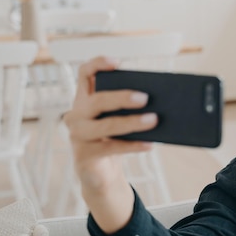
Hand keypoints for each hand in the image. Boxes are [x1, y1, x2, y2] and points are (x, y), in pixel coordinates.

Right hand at [62, 57, 157, 231]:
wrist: (100, 173)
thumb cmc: (112, 140)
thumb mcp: (118, 120)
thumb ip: (127, 108)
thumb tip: (158, 101)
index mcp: (84, 100)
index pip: (84, 74)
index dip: (98, 64)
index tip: (117, 63)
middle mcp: (76, 115)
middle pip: (98, 100)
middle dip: (122, 97)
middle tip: (145, 98)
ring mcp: (78, 135)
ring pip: (106, 125)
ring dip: (132, 122)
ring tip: (154, 120)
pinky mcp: (84, 155)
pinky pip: (111, 147)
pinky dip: (133, 145)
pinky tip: (149, 144)